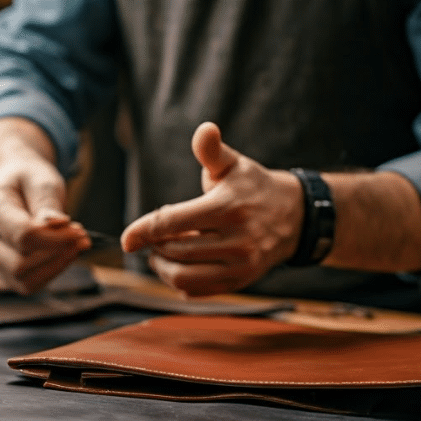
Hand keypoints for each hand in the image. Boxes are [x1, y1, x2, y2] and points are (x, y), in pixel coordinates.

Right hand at [0, 156, 89, 293]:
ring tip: (74, 245)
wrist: (11, 184)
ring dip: (56, 267)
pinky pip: (27, 285)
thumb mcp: (40, 179)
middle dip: (56, 255)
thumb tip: (58, 225)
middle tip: (80, 237)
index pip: (23, 236)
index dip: (56, 238)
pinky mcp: (0, 272)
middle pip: (19, 266)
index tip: (79, 229)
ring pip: (24, 282)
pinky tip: (63, 254)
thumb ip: (47, 203)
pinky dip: (50, 273)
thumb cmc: (27, 179)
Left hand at [120, 122, 303, 296]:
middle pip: (174, 251)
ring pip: (183, 276)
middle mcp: (236, 239)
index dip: (143, 231)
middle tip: (154, 236)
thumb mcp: (233, 164)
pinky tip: (180, 265)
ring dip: (163, 267)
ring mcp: (240, 265)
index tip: (126, 239)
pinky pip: (196, 291)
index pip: (172, 222)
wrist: (293, 217)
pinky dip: (179, 282)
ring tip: (162, 253)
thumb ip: (211, 150)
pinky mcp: (240, 282)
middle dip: (155, 245)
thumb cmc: (252, 187)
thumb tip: (205, 130)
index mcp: (227, 207)